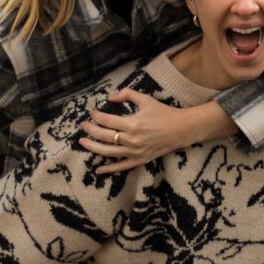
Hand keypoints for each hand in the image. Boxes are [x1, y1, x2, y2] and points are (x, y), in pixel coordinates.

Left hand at [77, 90, 198, 170]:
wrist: (181, 129)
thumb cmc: (163, 113)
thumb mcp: (145, 99)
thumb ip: (127, 94)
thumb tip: (110, 97)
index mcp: (133, 123)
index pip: (107, 121)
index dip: (97, 117)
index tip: (92, 113)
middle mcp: (132, 139)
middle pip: (104, 136)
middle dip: (91, 130)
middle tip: (84, 126)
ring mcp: (135, 152)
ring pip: (108, 152)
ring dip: (93, 147)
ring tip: (82, 142)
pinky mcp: (140, 160)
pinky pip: (121, 166)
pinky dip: (109, 169)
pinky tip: (97, 169)